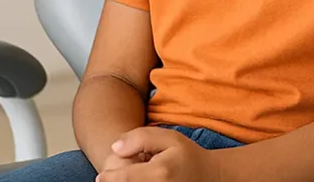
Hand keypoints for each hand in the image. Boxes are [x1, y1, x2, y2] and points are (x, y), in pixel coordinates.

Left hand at [95, 127, 217, 181]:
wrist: (209, 177)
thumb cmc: (186, 156)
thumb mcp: (169, 137)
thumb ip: (141, 137)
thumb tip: (115, 149)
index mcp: (158, 173)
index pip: (119, 179)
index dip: (107, 177)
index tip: (103, 174)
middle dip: (119, 180)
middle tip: (126, 173)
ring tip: (141, 175)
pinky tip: (143, 181)